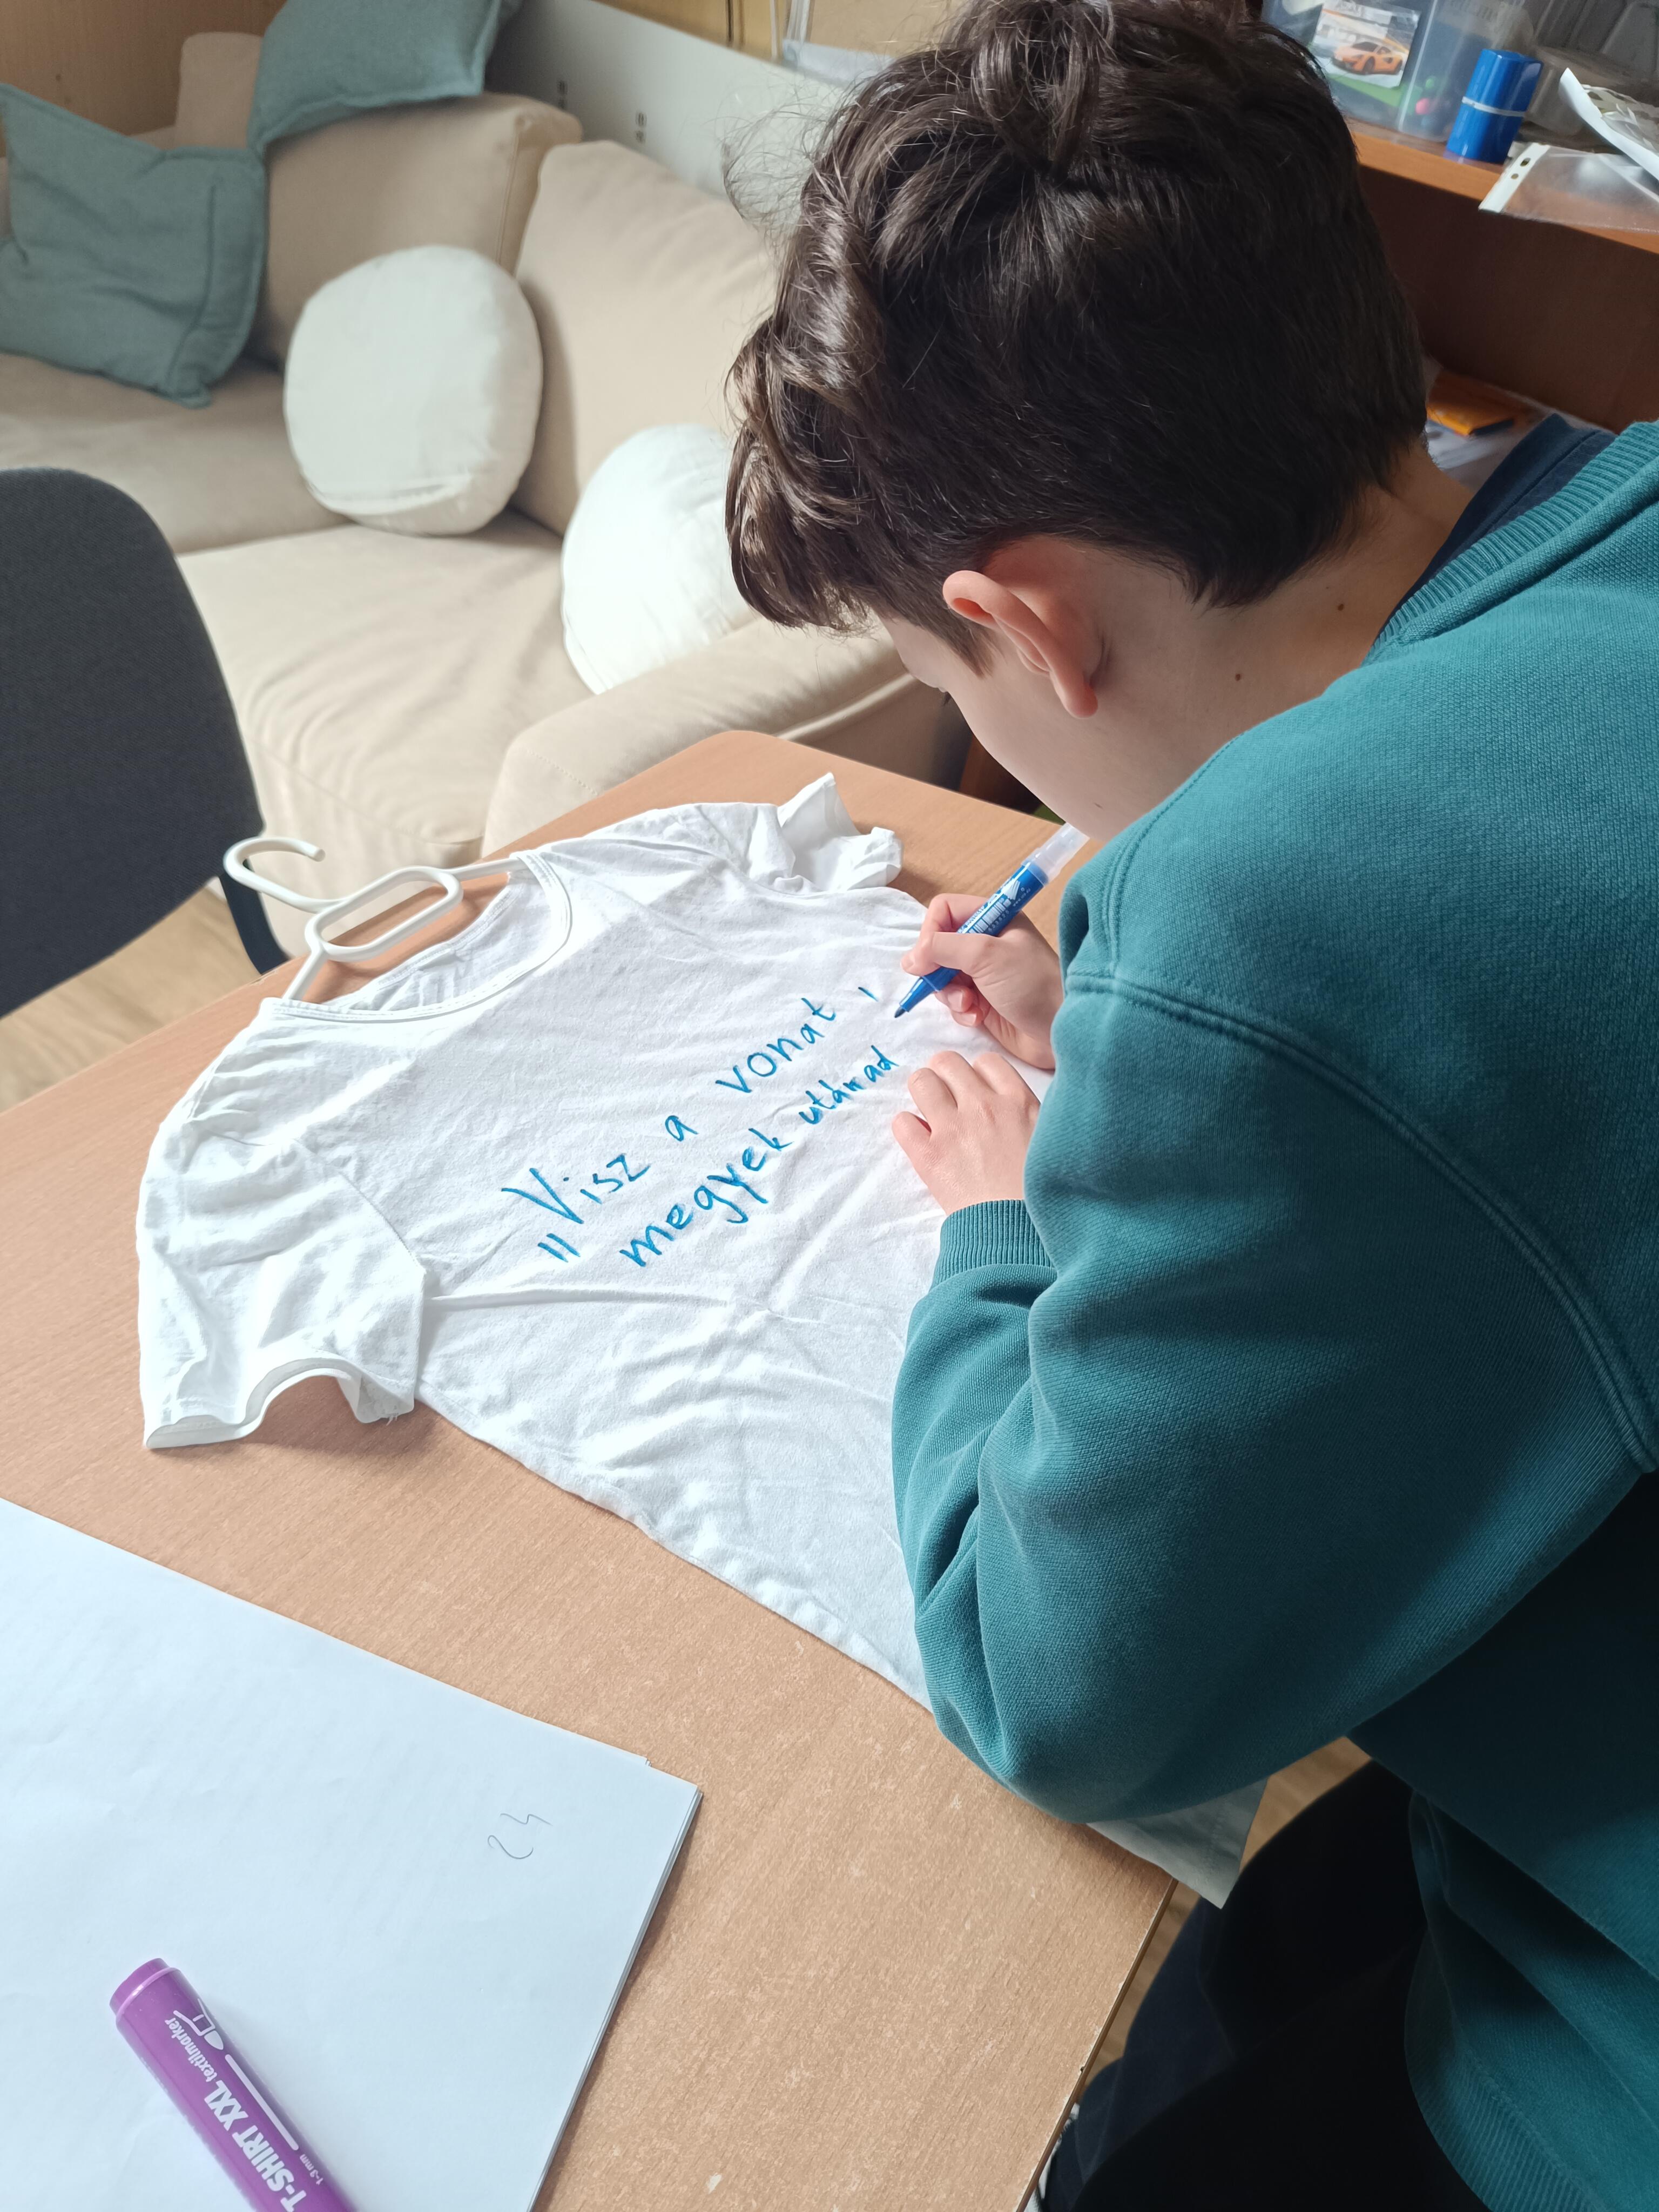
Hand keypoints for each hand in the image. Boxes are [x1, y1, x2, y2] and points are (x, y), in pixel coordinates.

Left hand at [892, 1050, 1040, 1212]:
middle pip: (947, 1062)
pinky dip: (907, 1128)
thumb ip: (1030, 1114)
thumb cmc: (1040, 1192)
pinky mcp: (928, 1157)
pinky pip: (902, 1122)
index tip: (977, 1093)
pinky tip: (921, 1141)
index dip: (978, 1075)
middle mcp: (983, 1106)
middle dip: (945, 1077)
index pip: (986, 1061)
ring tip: (931, 1115)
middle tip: (948, 1100)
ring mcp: (953, 1129)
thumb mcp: (1050, 1140)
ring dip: (923, 1095)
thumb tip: (1013, 1105)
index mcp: (1017, 1100)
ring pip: (921, 1082)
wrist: (1021, 1232)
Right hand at [902, 896, 1062, 1068]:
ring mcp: (984, 974)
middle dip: (939, 970)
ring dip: (950, 994)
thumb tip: (908, 960)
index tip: (929, 957)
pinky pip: (955, 1002)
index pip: (944, 911)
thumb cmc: (1031, 983)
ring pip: (943, 978)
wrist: (1063, 1028)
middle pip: (938, 947)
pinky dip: (962, 1011)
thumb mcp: (985, 954)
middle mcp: (987, 943)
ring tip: (970, 1005)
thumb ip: (942, 948)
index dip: (931, 932)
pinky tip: (978, 1018)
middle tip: (950, 984)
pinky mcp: (984, 1003)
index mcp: (993, 919)